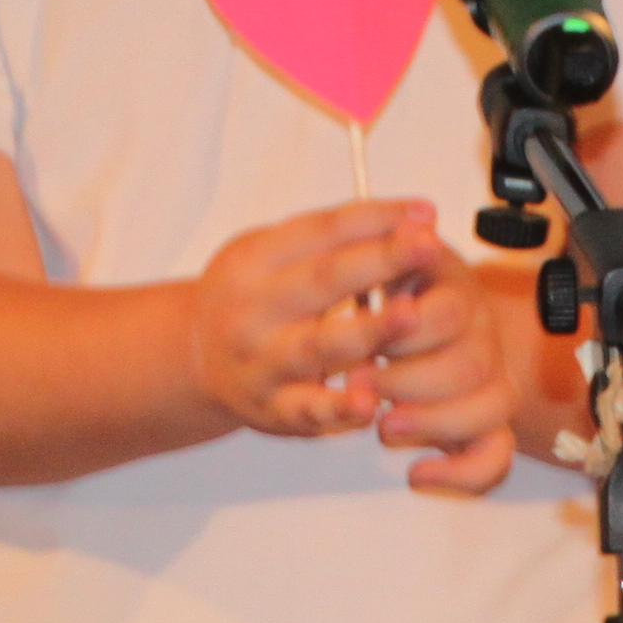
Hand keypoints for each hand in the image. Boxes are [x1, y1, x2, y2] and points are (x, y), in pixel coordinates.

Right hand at [181, 200, 435, 441]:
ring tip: (410, 314)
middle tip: (431, 247)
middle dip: (380, 262)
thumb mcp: (277, 253)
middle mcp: (253, 310)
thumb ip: (342, 235)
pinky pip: (310, 410)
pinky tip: (371, 404)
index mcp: (254, 261)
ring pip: (319, 346)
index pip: (322, 231)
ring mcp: (262, 362)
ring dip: (368, 330)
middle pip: (323, 281)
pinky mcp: (275, 408)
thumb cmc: (256, 296)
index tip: (426, 212)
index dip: (377, 219)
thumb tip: (420, 217)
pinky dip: (339, 408)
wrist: (191, 359)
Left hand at [358, 244, 518, 495]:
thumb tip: (415, 222)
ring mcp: (483, 378)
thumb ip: (381, 240)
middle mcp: (476, 333)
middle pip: (473, 360)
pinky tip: (421, 473)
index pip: (451, 310)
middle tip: (361, 382)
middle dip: (410, 379)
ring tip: (387, 425)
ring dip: (435, 421)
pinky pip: (494, 454)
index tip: (373, 339)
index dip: (411, 329)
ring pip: (494, 404)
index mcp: (447, 289)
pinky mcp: (475, 424)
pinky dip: (463, 472)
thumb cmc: (356, 300)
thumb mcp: (361, 260)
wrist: (357, 333)